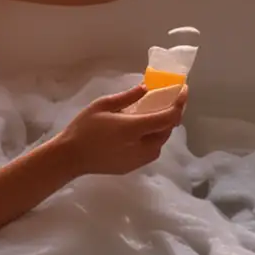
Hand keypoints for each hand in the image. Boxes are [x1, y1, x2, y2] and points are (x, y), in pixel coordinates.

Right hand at [57, 81, 186, 175]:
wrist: (71, 157)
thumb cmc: (84, 128)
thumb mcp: (103, 105)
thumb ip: (128, 97)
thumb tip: (146, 88)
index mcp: (134, 129)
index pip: (167, 117)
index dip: (179, 103)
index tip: (183, 90)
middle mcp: (142, 147)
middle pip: (167, 130)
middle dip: (172, 113)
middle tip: (169, 98)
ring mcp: (138, 159)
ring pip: (161, 141)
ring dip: (162, 126)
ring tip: (156, 112)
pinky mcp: (133, 166)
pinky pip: (151, 150)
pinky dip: (153, 137)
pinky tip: (143, 129)